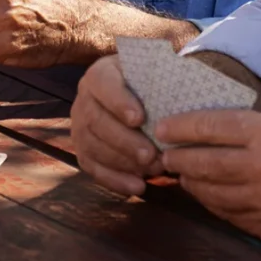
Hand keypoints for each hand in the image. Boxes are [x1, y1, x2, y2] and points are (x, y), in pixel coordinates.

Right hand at [71, 55, 163, 195]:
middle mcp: (84, 99)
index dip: (119, 102)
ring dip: (123, 162)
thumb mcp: (154, 74)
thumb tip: (180, 89)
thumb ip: (162, 79)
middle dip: (124, 141)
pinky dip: (115, 180)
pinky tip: (138, 187)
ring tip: (152, 170)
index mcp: (100, 74)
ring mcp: (80, 126)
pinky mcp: (83, 150)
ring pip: (92, 146)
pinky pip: (92, 168)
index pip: (103, 84)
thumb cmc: (150, 86)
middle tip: (151, 155)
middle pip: (96, 121)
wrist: (137, 98)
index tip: (139, 118)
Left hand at [158, 110, 260, 248]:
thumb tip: (206, 127)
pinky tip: (208, 194)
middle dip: (177, 158)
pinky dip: (213, 204)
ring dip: (191, 183)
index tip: (163, 127)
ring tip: (182, 173)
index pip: (213, 127)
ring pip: (209, 194)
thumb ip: (251, 129)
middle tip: (164, 153)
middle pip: (203, 163)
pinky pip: (227, 216)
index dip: (182, 127)